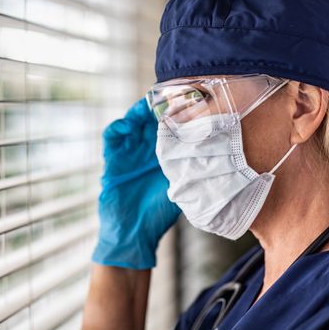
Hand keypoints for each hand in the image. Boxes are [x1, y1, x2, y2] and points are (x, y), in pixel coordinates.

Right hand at [92, 97, 180, 268]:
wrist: (134, 234)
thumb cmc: (159, 214)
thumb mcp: (180, 188)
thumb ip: (190, 169)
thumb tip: (215, 152)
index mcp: (164, 155)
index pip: (169, 127)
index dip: (177, 113)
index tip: (187, 102)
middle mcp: (147, 150)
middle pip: (150, 119)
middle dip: (158, 106)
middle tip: (167, 95)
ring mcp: (129, 152)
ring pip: (132, 122)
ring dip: (139, 112)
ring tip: (148, 105)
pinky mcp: (112, 159)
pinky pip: (112, 136)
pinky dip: (119, 127)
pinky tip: (128, 124)